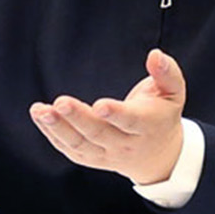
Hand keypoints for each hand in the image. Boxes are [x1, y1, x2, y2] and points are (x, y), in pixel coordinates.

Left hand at [30, 48, 186, 185]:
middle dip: (78, 118)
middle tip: (60, 102)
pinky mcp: (91, 158)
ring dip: (57, 128)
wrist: (158, 155)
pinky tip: (41, 117)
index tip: (99, 104)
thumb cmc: (162, 114)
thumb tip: (154, 55)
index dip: (116, 114)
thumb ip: (166, 72)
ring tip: (40, 110)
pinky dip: (53, 134)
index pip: (131, 121)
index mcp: (148, 126)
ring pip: (80, 144)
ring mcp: (107, 155)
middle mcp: (126, 145)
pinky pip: (70, 149)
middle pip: (99, 133)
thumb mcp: (174, 92)